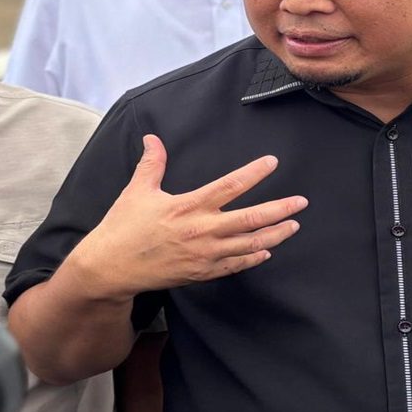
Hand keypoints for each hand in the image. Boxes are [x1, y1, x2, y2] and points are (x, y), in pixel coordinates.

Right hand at [69, 134, 307, 299]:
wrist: (110, 268)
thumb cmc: (123, 227)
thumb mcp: (137, 190)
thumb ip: (152, 163)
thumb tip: (152, 137)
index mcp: (189, 206)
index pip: (230, 186)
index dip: (254, 173)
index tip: (272, 162)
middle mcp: (202, 231)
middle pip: (251, 219)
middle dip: (280, 209)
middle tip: (301, 202)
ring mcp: (204, 255)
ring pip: (249, 245)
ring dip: (274, 235)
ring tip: (293, 226)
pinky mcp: (201, 273)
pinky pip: (234, 266)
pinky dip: (253, 258)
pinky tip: (266, 252)